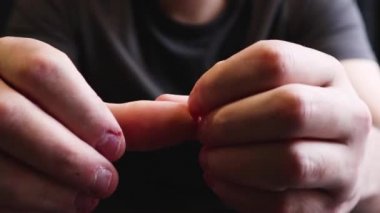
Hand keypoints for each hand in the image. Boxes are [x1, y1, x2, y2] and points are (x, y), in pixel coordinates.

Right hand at [0, 37, 195, 211]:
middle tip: (106, 180)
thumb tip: (187, 118)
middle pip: (11, 116)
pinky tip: (54, 203)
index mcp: (10, 59)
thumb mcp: (76, 105)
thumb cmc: (47, 112)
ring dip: (47, 189)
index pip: (44, 70)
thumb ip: (126, 115)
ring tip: (85, 199)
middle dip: (67, 156)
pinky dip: (24, 202)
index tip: (116, 146)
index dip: (85, 112)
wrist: (0, 123)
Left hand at [189, 40, 370, 211]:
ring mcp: (346, 164)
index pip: (274, 60)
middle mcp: (347, 114)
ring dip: (233, 161)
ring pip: (288, 161)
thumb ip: (216, 94)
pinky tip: (219, 179)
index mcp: (325, 72)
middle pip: (288, 108)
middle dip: (230, 122)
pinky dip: (237, 193)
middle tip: (203, 132)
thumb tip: (164, 104)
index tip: (196, 101)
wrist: (333, 155)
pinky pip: (281, 204)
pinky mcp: (330, 204)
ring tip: (208, 158)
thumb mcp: (261, 91)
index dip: (223, 80)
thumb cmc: (283, 118)